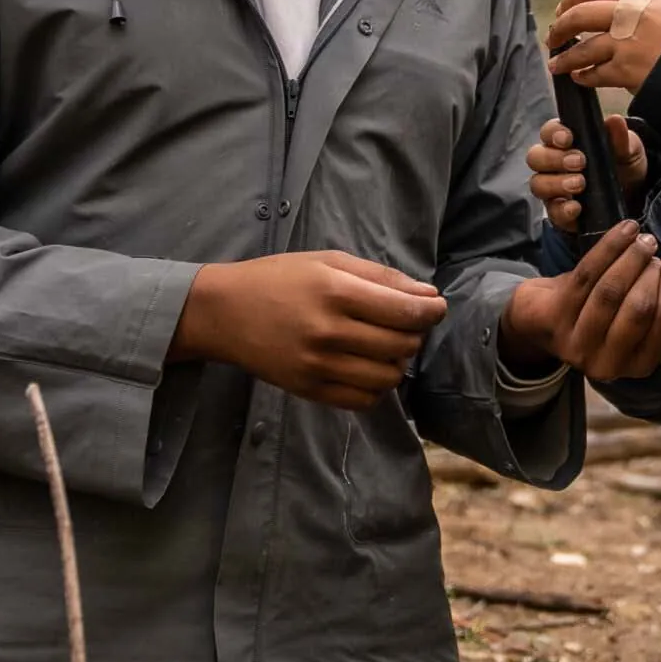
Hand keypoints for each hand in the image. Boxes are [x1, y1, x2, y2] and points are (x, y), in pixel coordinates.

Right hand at [174, 252, 448, 410]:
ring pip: (388, 377)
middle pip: (402, 345)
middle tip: (403, 323)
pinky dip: (376, 387)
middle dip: (414, 334)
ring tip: (383, 346)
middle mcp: (328, 332)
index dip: (431, 311)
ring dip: (397, 362)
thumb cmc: (279, 279)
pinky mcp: (309, 390)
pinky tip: (366, 366)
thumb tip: (428, 296)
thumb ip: (381, 277)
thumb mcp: (329, 261)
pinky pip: (363, 399)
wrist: (224, 312)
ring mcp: (318, 366)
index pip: (405, 311)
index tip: (436, 307)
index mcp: (335, 292)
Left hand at [502, 221, 660, 382]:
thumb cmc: (602, 313)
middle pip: (638, 310)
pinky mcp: (554, 319)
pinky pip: (585, 275)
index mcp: (637, 366)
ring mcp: (576, 344)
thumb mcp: (640, 316)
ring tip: (641, 236)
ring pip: (610, 292)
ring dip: (629, 258)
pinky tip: (623, 230)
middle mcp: (607, 364)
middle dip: (650, 272)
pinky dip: (607, 247)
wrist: (544, 316)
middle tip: (654, 246)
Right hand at [526, 115, 649, 233]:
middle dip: (554, 159)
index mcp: (565, 140)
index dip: (553, 133)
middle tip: (580, 163)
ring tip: (580, 184)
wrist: (634, 194)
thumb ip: (620, 137)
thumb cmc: (623, 163)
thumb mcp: (628, 148)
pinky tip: (576, 207)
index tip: (568, 138)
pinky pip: (551, 212)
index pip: (548, 132)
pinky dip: (562, 210)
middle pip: (535, 157)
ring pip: (537, 184)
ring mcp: (553, 188)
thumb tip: (615, 120)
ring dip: (556, 184)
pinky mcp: (559, 211)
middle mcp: (553, 163)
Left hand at [546, 0, 660, 96]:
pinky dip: (583, 76)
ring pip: (582, 48)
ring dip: (565, 58)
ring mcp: (628, 42)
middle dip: (561, 27)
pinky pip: (594, 73)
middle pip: (580, 14)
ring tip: (557, 65)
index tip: (563, 9)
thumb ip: (634, 7)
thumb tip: (593, 11)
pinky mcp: (628, 70)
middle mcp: (633, 14)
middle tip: (554, 38)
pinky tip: (580, 78)